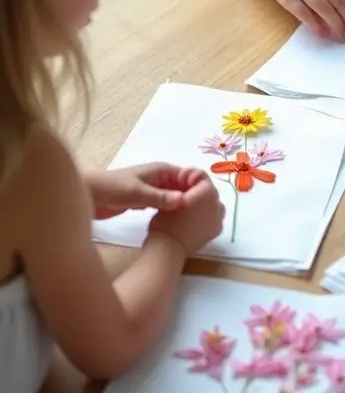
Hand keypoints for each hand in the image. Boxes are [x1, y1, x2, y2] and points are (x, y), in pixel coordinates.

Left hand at [86, 164, 212, 219]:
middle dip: (193, 198)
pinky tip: (177, 222)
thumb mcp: (137, 193)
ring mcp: (153, 190)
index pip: (189, 176)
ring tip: (194, 220)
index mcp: (162, 170)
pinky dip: (171, 211)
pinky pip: (164, 205)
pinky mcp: (145, 202)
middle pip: (184, 187)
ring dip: (182, 206)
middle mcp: (160, 178)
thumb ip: (160, 198)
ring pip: (174, 197)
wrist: (88, 194)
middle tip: (204, 214)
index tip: (208, 203)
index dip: (199, 187)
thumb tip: (184, 201)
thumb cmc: (112, 188)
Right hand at [148, 174, 224, 256]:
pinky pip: (213, 216)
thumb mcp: (170, 196)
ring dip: (202, 202)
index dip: (188, 177)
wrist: (169, 248)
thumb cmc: (166, 220)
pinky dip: (206, 215)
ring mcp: (219, 218)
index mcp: (207, 191)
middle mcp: (218, 202)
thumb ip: (183, 186)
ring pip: (212, 203)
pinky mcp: (217, 230)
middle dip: (196, 190)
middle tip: (180, 195)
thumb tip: (186, 183)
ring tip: (187, 208)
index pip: (200, 176)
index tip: (177, 183)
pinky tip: (193, 220)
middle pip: (208, 189)